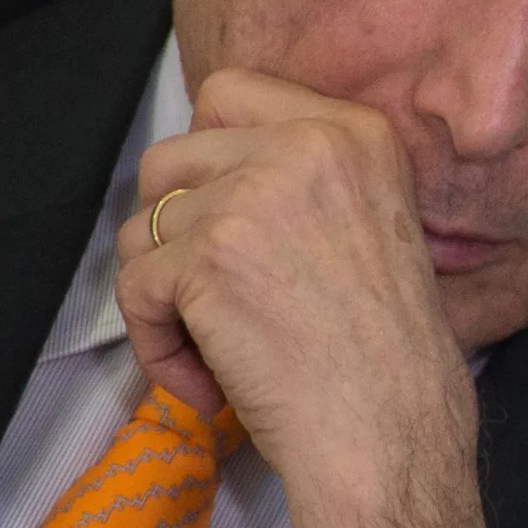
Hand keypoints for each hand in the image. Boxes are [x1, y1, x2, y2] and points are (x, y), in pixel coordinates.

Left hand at [117, 69, 489, 527]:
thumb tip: (197, 173)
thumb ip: (301, 179)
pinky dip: (156, 347)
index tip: (229, 228)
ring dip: (164, 300)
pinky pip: (134, 289)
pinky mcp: (208, 256)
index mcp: (358, 131)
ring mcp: (256, 196)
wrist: (392, 435)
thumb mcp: (371, 223)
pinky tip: (210, 384)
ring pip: (144, 228)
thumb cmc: (384, 356)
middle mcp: (309, 144)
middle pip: (169, 156)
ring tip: (218, 353)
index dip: (208, 163)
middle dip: (172, 231)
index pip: (230, 92)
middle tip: (212, 297)